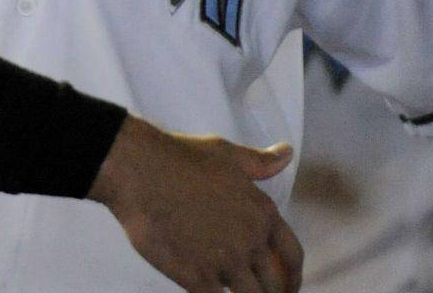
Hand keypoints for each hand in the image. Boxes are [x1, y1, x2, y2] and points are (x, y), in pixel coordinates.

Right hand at [88, 116, 300, 292]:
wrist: (139, 171)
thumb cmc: (180, 158)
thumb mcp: (227, 155)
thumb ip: (260, 162)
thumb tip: (287, 153)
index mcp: (262, 214)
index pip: (292, 255)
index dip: (293, 276)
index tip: (288, 287)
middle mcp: (250, 241)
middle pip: (273, 284)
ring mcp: (225, 262)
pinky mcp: (197, 277)